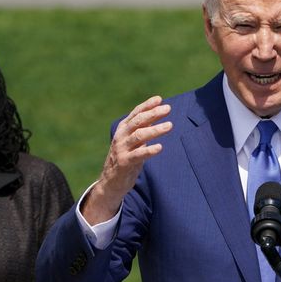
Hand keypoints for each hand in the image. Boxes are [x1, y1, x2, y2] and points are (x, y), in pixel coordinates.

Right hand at [81, 96, 171, 224]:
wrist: (111, 182)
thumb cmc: (126, 159)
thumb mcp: (134, 142)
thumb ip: (142, 129)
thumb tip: (156, 114)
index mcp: (123, 129)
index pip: (136, 113)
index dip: (147, 105)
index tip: (160, 99)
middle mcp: (121, 136)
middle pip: (138, 121)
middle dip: (153, 114)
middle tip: (168, 109)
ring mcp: (121, 149)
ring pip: (139, 136)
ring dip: (155, 130)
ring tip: (170, 126)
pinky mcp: (124, 162)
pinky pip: (138, 155)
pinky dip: (149, 150)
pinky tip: (160, 147)